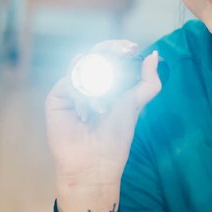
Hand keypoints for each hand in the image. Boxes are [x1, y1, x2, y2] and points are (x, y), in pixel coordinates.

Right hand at [45, 40, 161, 184]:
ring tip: (101, 106)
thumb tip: (154, 55)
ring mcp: (72, 88)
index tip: (131, 48)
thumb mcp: (135, 106)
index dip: (119, 47)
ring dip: (95, 79)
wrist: (94, 164)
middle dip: (108, 51)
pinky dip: (79, 93)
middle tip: (121, 54)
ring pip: (80, 64)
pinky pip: (68, 81)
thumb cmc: (115, 139)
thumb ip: (147, 82)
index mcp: (108, 84)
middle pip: (94, 54)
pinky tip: (85, 112)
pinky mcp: (57, 97)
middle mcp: (89, 83)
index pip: (111, 56)